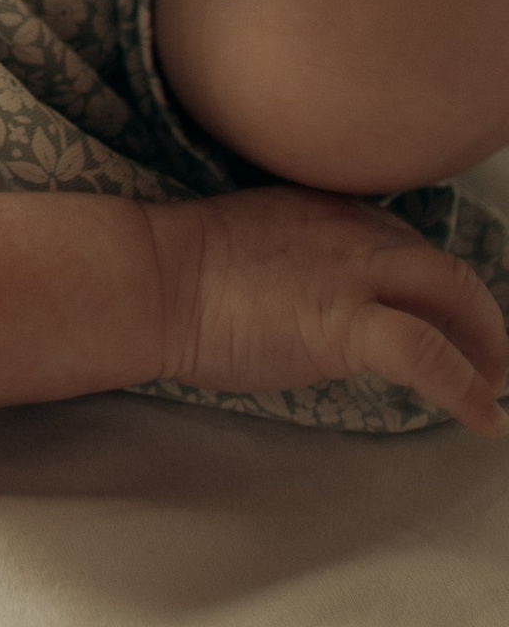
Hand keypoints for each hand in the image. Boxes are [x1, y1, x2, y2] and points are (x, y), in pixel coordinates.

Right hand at [149, 185, 507, 433]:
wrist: (152, 277)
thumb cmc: (178, 270)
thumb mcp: (255, 240)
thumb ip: (301, 258)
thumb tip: (319, 302)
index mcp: (328, 208)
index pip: (405, 242)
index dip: (432, 285)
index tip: (441, 315)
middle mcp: (353, 230)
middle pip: (442, 265)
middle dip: (477, 314)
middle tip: (486, 357)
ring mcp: (353, 272)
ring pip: (453, 293)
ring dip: (485, 345)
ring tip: (490, 386)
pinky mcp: (346, 323)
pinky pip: (429, 354)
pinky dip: (466, 387)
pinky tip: (482, 418)